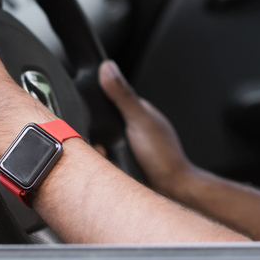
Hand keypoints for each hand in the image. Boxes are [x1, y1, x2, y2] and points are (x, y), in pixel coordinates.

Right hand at [97, 60, 194, 195]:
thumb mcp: (140, 121)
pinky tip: (107, 167)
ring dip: (98, 152)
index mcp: (138, 111)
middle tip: (102, 145)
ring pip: (100, 144)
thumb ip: (123, 96)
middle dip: (96, 136)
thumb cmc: (163, 156)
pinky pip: (103, 161)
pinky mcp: (124, 163)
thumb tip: (108, 68)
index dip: (96, 107)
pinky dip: (102, 163)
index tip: (87, 115)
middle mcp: (133, 126)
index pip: (109, 99)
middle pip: (102, 125)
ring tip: (107, 157)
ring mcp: (129, 146)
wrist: (172, 191)